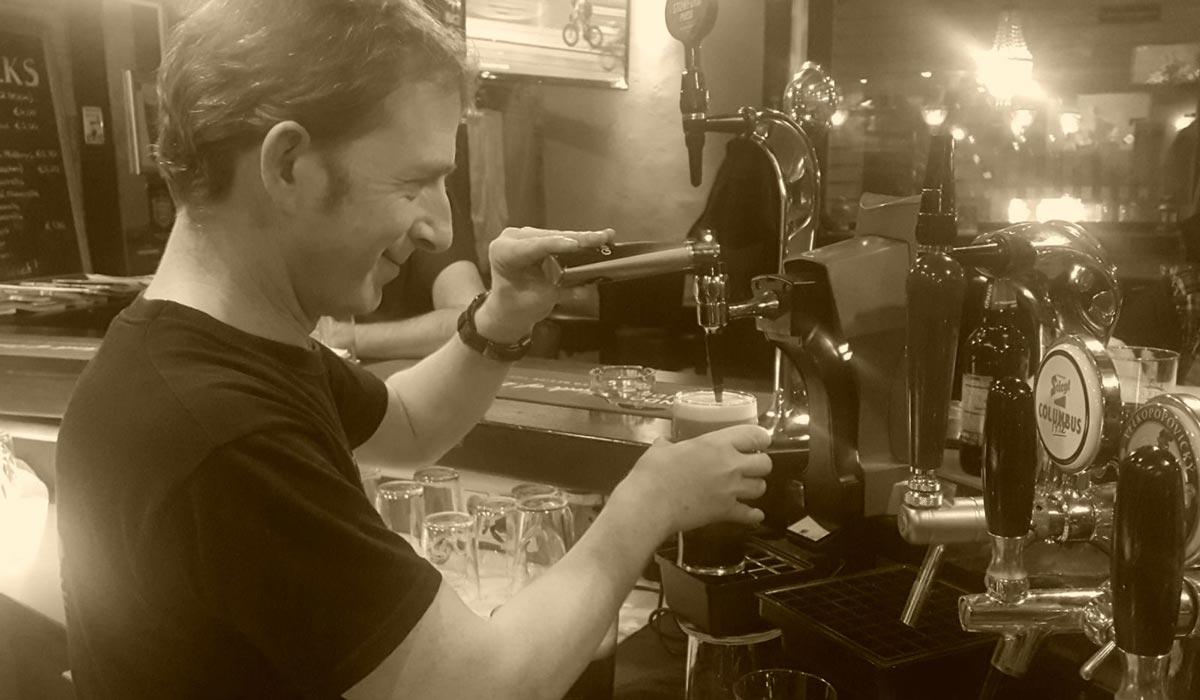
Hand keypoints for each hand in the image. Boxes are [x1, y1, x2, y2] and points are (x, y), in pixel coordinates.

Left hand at [477, 227, 612, 342]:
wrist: (508, 310)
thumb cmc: (517, 307)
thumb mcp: (540, 300)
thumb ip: (561, 289)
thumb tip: (585, 286)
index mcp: (503, 252)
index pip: (533, 247)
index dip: (556, 245)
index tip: (576, 245)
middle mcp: (512, 238)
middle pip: (548, 237)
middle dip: (577, 239)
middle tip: (602, 238)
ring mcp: (523, 236)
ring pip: (556, 235)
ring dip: (581, 238)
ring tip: (604, 237)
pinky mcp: (535, 238)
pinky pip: (557, 238)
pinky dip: (576, 240)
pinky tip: (595, 238)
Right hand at [611, 424, 771, 537]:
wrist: (650, 504)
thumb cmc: (653, 473)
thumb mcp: (660, 450)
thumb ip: (668, 445)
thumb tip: (664, 444)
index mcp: (717, 444)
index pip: (754, 435)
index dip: (761, 438)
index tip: (759, 441)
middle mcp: (730, 465)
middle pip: (765, 464)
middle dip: (759, 465)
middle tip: (749, 466)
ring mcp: (730, 490)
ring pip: (760, 488)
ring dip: (754, 487)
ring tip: (745, 487)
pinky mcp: (725, 512)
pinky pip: (749, 514)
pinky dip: (752, 515)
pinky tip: (753, 514)